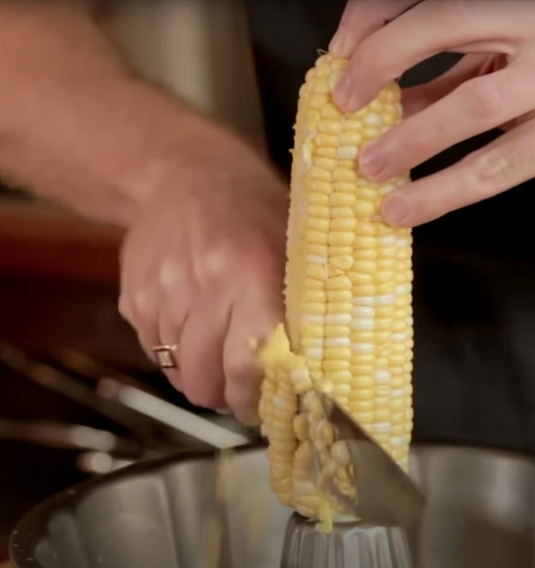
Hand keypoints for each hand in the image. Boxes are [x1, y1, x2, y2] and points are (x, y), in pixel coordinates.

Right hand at [118, 153, 287, 423]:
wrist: (184, 173)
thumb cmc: (251, 210)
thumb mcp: (293, 245)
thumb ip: (300, 306)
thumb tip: (308, 368)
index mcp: (252, 274)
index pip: (248, 364)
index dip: (254, 397)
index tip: (264, 406)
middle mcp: (203, 287)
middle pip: (204, 379)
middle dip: (223, 395)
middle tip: (240, 389)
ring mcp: (161, 293)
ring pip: (176, 369)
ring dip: (198, 371)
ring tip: (217, 349)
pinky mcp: (133, 297)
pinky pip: (153, 349)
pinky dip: (173, 350)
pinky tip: (192, 324)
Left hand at [330, 0, 534, 226]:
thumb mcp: (524, 63)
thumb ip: (459, 77)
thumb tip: (390, 103)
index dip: (378, 17)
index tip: (341, 54)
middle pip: (446, 22)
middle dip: (381, 61)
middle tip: (342, 104)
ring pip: (471, 105)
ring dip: (409, 140)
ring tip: (368, 170)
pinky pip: (497, 166)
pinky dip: (444, 190)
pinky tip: (410, 208)